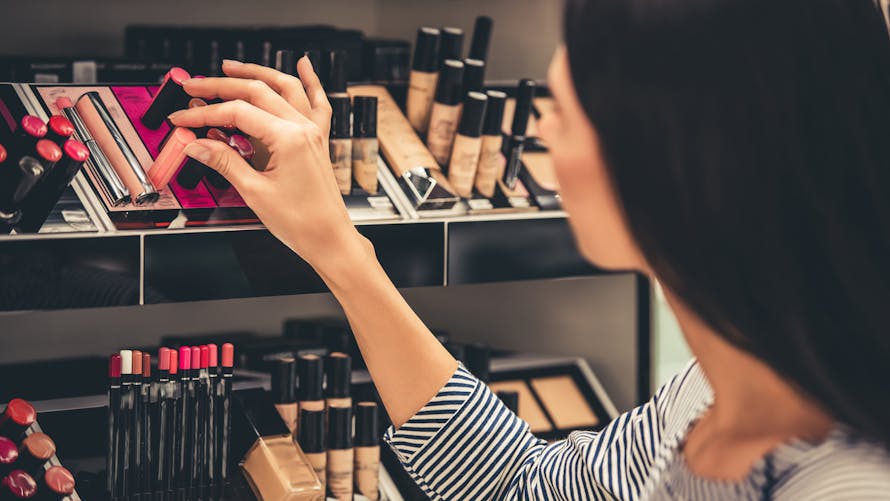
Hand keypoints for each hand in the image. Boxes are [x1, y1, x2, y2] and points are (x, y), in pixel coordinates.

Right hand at [170, 58, 371, 273]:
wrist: (329, 239)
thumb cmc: (301, 222)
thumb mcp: (254, 192)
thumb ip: (224, 162)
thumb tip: (197, 145)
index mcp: (288, 139)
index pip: (237, 113)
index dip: (204, 115)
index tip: (182, 120)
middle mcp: (304, 129)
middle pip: (258, 92)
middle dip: (222, 86)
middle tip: (194, 86)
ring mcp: (314, 132)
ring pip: (286, 88)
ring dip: (258, 73)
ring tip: (231, 67)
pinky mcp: (318, 141)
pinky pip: (317, 102)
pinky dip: (311, 82)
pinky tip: (304, 65)